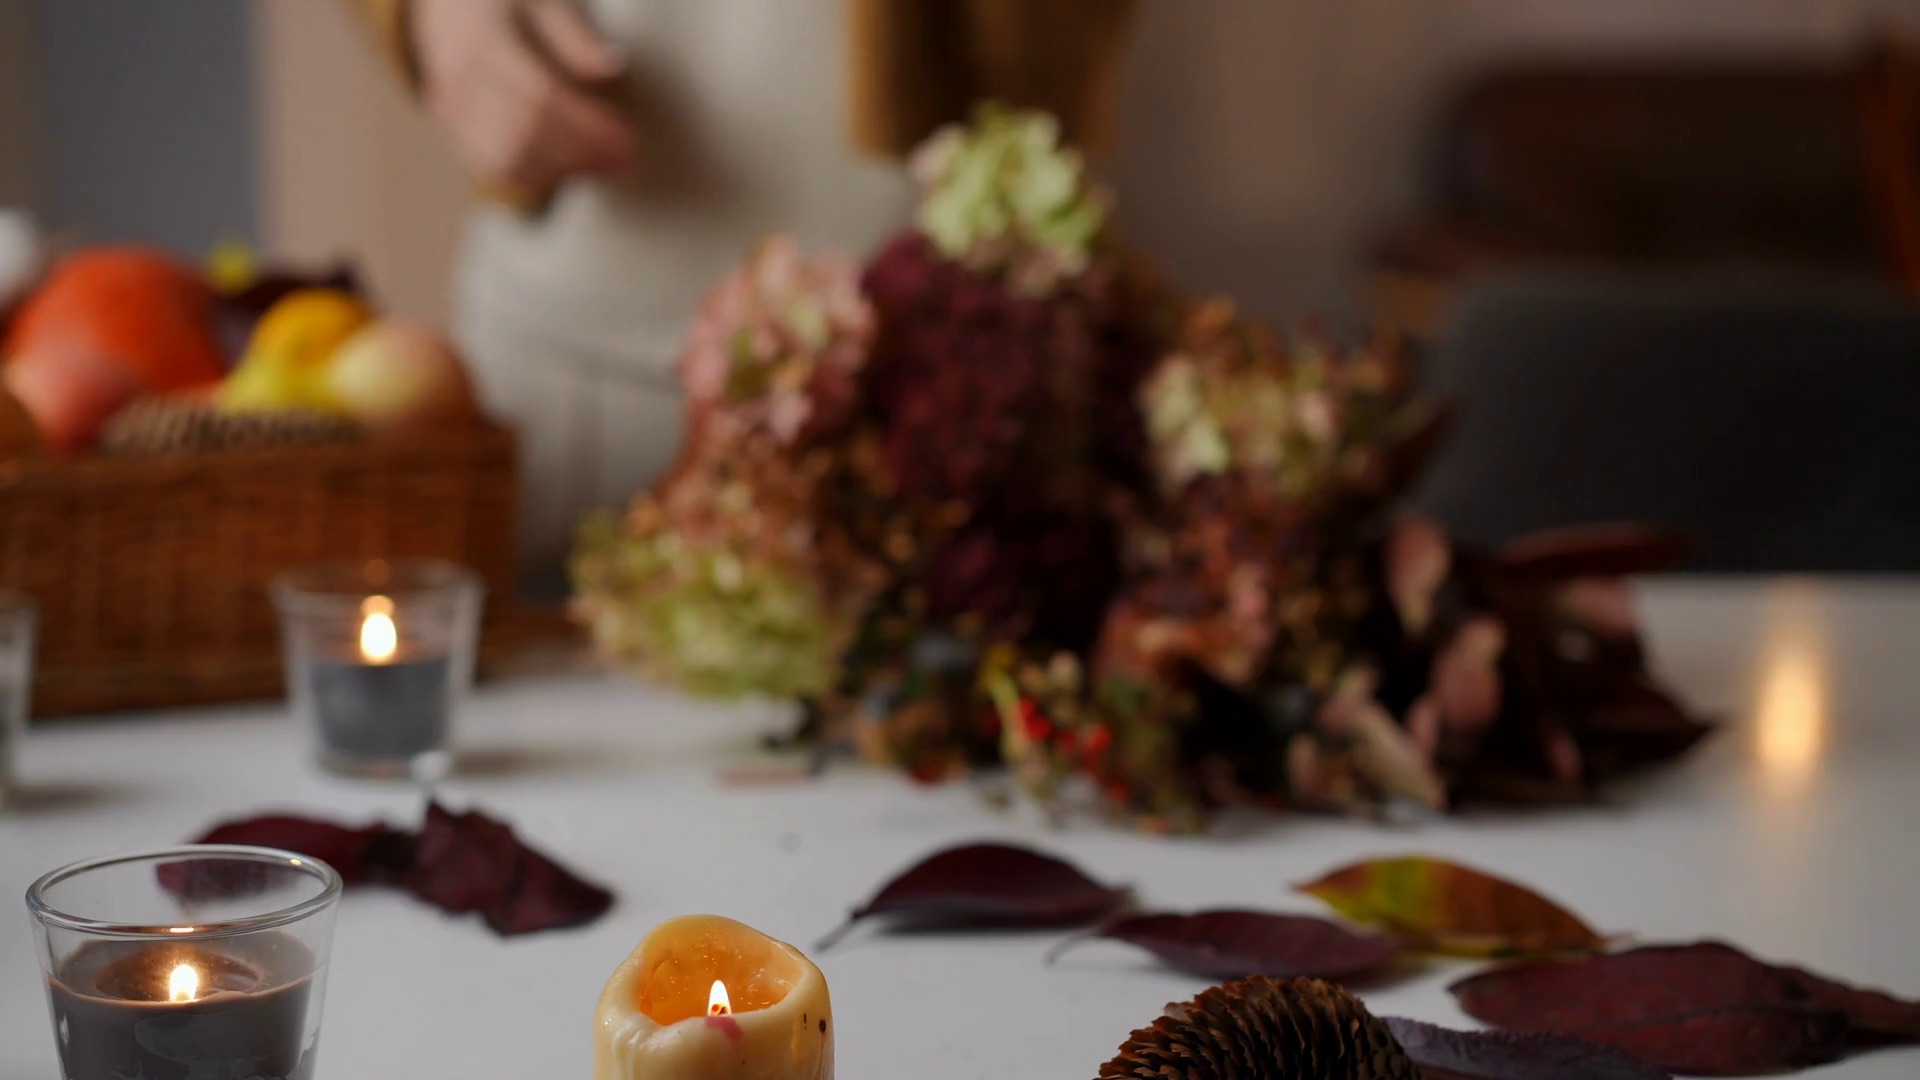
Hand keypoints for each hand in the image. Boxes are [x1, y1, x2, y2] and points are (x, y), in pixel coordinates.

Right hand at [411, 0, 638, 198]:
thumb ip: (573, 34)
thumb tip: (612, 67)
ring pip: (506, 161)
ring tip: (600, 164)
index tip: (628, 138)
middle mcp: (460, 80)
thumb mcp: (540, 1)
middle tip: (624, 159)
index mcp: (485, 41)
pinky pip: (493, 167)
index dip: (588, 126)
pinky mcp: (453, 130)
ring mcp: (450, 108)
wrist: (446, 2)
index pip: (541, 98)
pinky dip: (535, 175)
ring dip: (560, 171)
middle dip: (580, 155)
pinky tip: (568, 166)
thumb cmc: (504, 1)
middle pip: (524, 137)